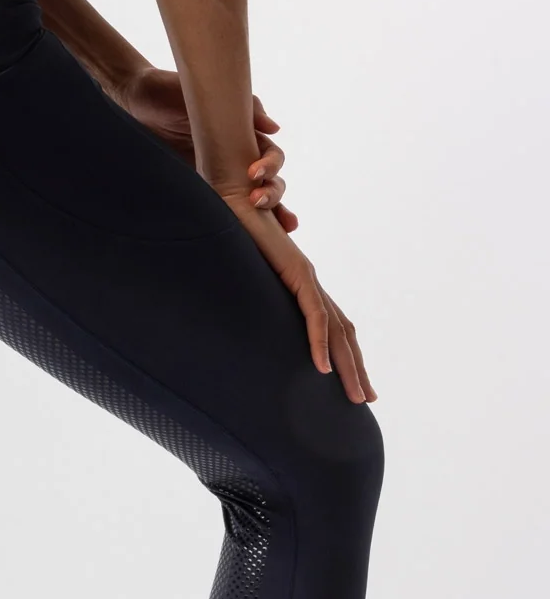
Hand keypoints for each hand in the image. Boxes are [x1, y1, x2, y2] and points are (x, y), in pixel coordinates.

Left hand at [117, 67, 296, 231]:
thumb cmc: (172, 91)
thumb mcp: (210, 94)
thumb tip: (274, 127)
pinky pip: (219, 210)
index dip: (272, 166)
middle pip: (268, 183)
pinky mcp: (195, 189)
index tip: (255, 173)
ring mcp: (216, 176)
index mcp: (242, 136)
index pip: (271, 156)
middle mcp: (234, 158)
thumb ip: (245, 108)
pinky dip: (236, 225)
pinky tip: (244, 238)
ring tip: (272, 227)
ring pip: (250, 201)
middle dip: (273, 195)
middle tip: (258, 201)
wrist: (135, 100)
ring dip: (267, 214)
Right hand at [215, 191, 375, 402]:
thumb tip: (236, 314)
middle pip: (343, 334)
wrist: (233, 199)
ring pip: (337, 331)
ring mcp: (308, 278)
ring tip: (355, 395)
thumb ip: (250, 294)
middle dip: (357, 368)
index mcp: (301, 286)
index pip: (332, 327)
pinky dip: (320, 344)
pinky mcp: (298, 273)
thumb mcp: (244, 275)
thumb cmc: (234, 231)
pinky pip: (314, 316)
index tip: (351, 383)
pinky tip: (324, 370)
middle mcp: (311, 283)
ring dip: (348, 366)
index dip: (345, 355)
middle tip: (366, 399)